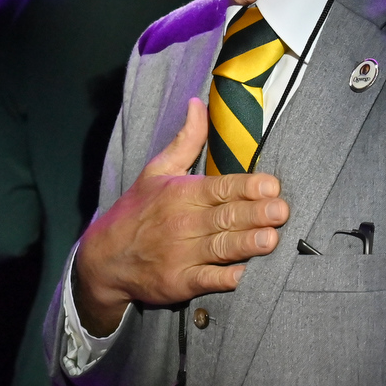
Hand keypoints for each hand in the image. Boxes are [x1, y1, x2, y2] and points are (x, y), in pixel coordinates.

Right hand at [73, 98, 289, 334]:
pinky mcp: (179, 282)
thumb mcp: (156, 171)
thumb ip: (186, 141)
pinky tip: (244, 274)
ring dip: (247, 244)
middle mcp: (182, 223)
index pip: (220, 187)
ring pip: (221, 247)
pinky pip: (207, 280)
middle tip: (281, 211)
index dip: (247, 187)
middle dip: (254, 214)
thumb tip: (199, 104)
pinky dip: (225, 278)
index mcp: (181, 193)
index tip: (271, 186)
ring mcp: (181, 255)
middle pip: (225, 217)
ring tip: (271, 239)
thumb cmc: (137, 211)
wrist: (104, 258)